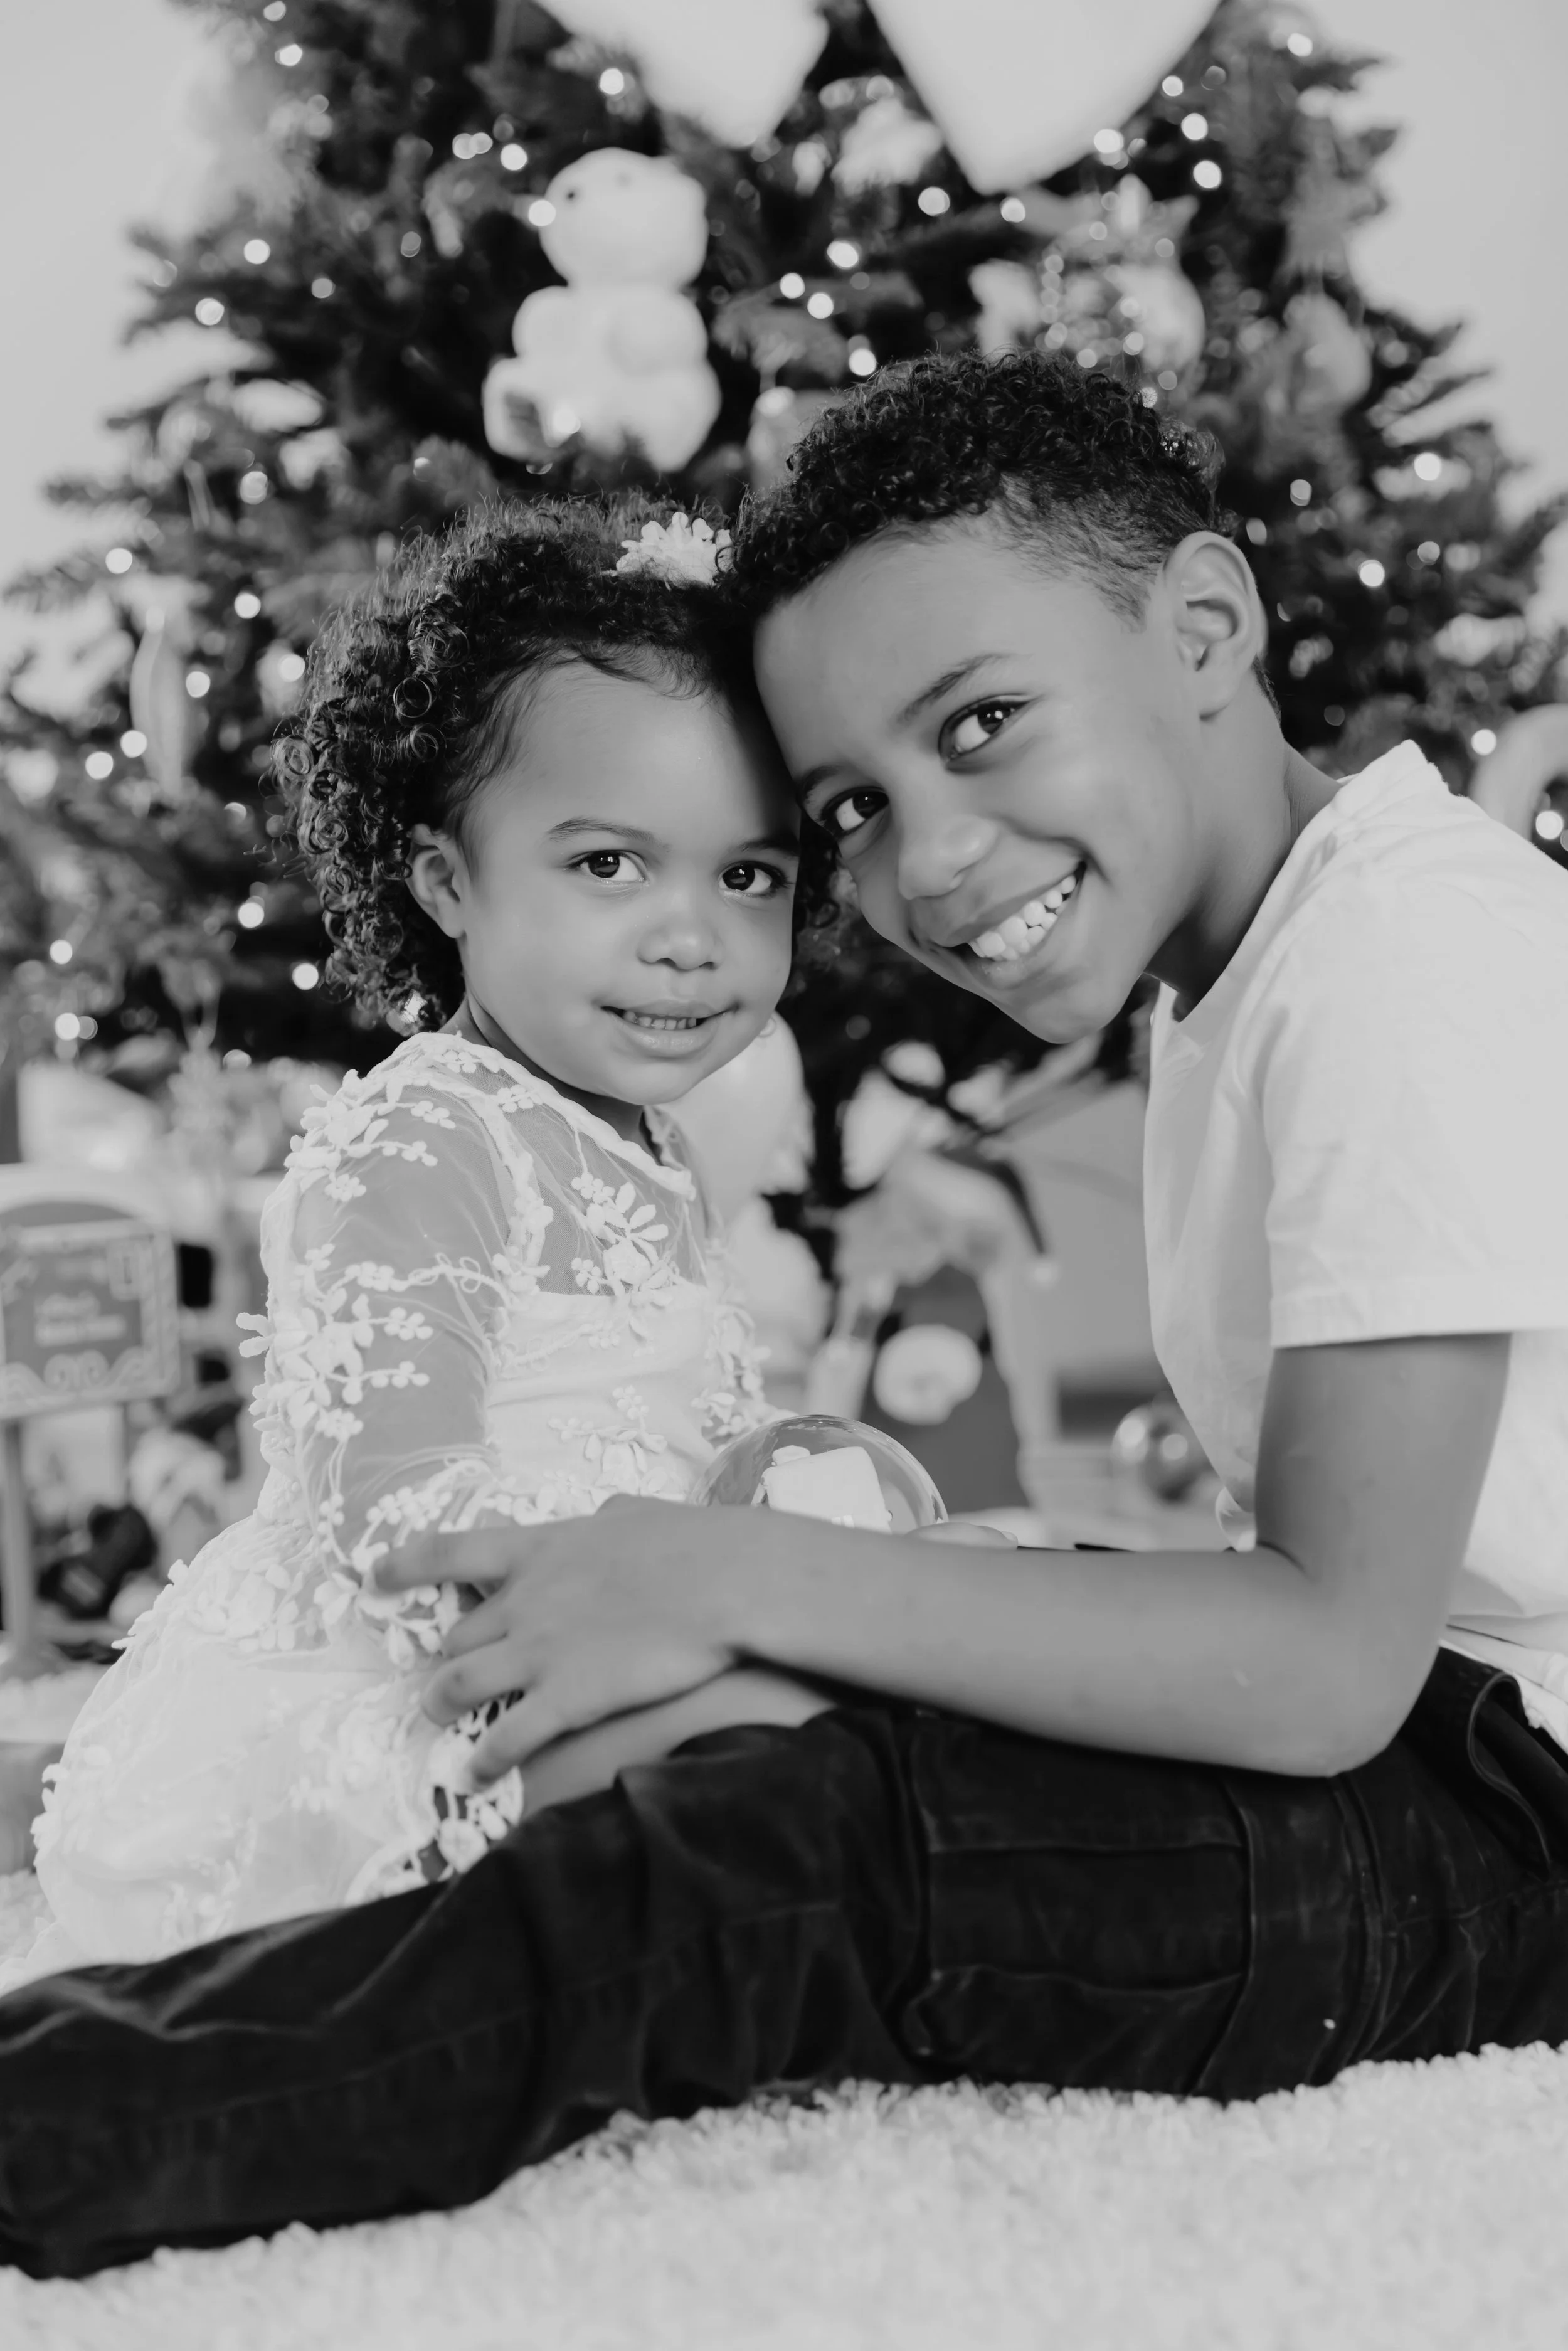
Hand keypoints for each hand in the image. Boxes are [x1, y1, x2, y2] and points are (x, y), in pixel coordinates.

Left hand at [376, 1496, 746, 1781]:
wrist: (726, 1582)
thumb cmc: (692, 1542)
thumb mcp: (637, 1515)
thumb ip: (608, 1519)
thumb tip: (605, 1515)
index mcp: (538, 1549)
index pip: (450, 1552)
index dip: (405, 1566)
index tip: (374, 1576)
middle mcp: (523, 1601)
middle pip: (456, 1633)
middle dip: (448, 1653)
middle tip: (449, 1668)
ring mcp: (537, 1652)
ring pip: (457, 1684)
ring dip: (441, 1703)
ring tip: (437, 1716)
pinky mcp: (563, 1700)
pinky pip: (504, 1739)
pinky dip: (482, 1760)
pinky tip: (475, 1775)